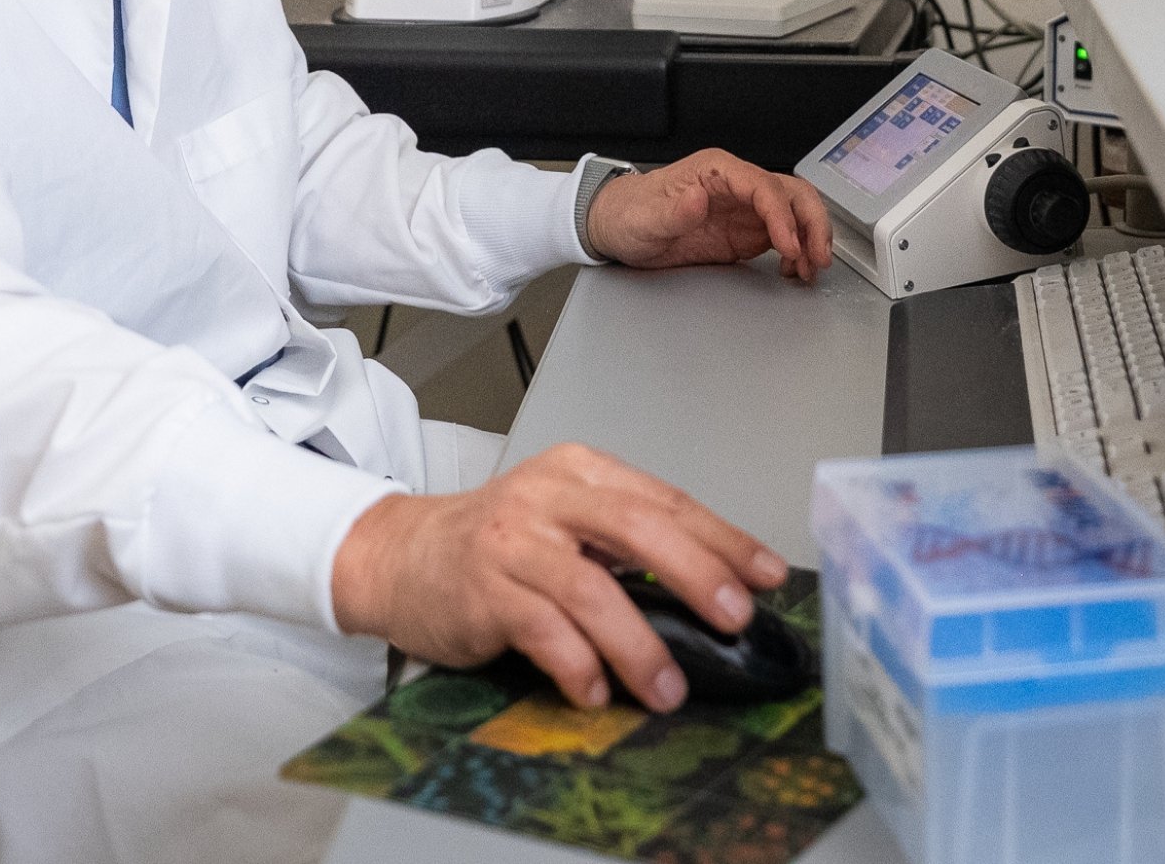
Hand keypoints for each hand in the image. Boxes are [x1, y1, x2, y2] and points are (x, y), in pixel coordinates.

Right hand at [330, 442, 789, 711]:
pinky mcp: (484, 591)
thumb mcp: (562, 519)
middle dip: (697, 574)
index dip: (722, 538)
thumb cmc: (491, 544)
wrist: (397, 555)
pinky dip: (577, 666)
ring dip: (639, 646)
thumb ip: (622, 541)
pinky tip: (596, 692)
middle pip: (639, 530)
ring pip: (593, 590)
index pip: (666, 500)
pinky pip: (544, 632)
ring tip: (668, 687)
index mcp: (579, 472)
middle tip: (735, 618)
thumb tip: (710, 589)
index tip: (766, 574)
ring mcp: (514, 543)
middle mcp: (548, 498)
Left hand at [587, 149, 831, 279]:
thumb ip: (673, 210)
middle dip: (811, 223)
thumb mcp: (644, 217)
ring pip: (794, 213)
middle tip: (817, 256)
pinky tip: (794, 270)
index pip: (763, 186)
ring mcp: (745, 209)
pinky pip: (784, 236)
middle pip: (791, 193)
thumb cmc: (629, 213)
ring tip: (811, 268)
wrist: (619, 227)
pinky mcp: (745, 232)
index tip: (788, 245)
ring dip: (810, 238)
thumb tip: (698, 198)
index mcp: (716, 171)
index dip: (781, 215)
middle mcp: (737, 186)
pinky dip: (797, 252)